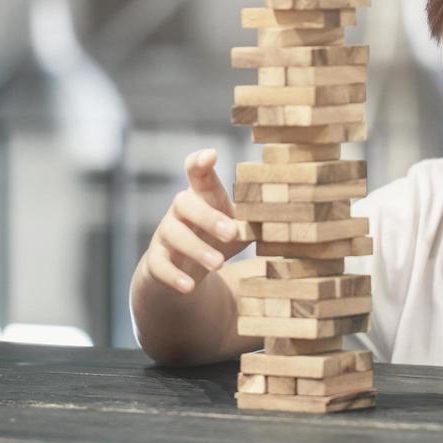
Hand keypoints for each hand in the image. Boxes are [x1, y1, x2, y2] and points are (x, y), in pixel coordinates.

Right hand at [142, 149, 248, 294]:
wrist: (184, 271)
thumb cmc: (216, 240)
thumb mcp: (236, 229)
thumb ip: (255, 222)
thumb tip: (287, 219)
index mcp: (202, 197)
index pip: (196, 173)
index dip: (199, 162)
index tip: (211, 155)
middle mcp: (180, 211)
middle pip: (185, 202)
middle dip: (208, 217)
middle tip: (231, 233)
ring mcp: (165, 234)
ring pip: (174, 234)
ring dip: (197, 249)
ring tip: (219, 264)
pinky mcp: (156, 260)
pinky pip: (159, 265)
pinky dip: (174, 276)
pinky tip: (189, 286)